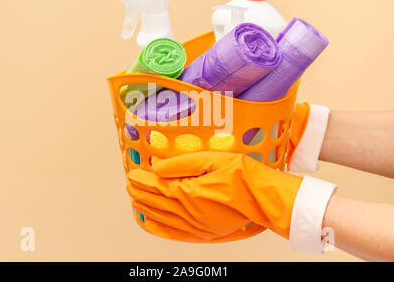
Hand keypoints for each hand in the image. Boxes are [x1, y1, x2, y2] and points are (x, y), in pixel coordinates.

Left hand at [126, 151, 302, 241]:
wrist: (264, 198)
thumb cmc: (243, 175)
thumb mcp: (213, 159)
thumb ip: (182, 163)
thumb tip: (157, 167)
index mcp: (190, 193)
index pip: (158, 186)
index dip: (143, 180)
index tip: (132, 174)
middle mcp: (190, 212)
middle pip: (157, 202)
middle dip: (141, 193)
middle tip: (129, 186)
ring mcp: (197, 225)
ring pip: (163, 217)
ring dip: (147, 208)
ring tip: (135, 201)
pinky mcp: (205, 233)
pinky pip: (175, 233)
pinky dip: (159, 228)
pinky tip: (150, 224)